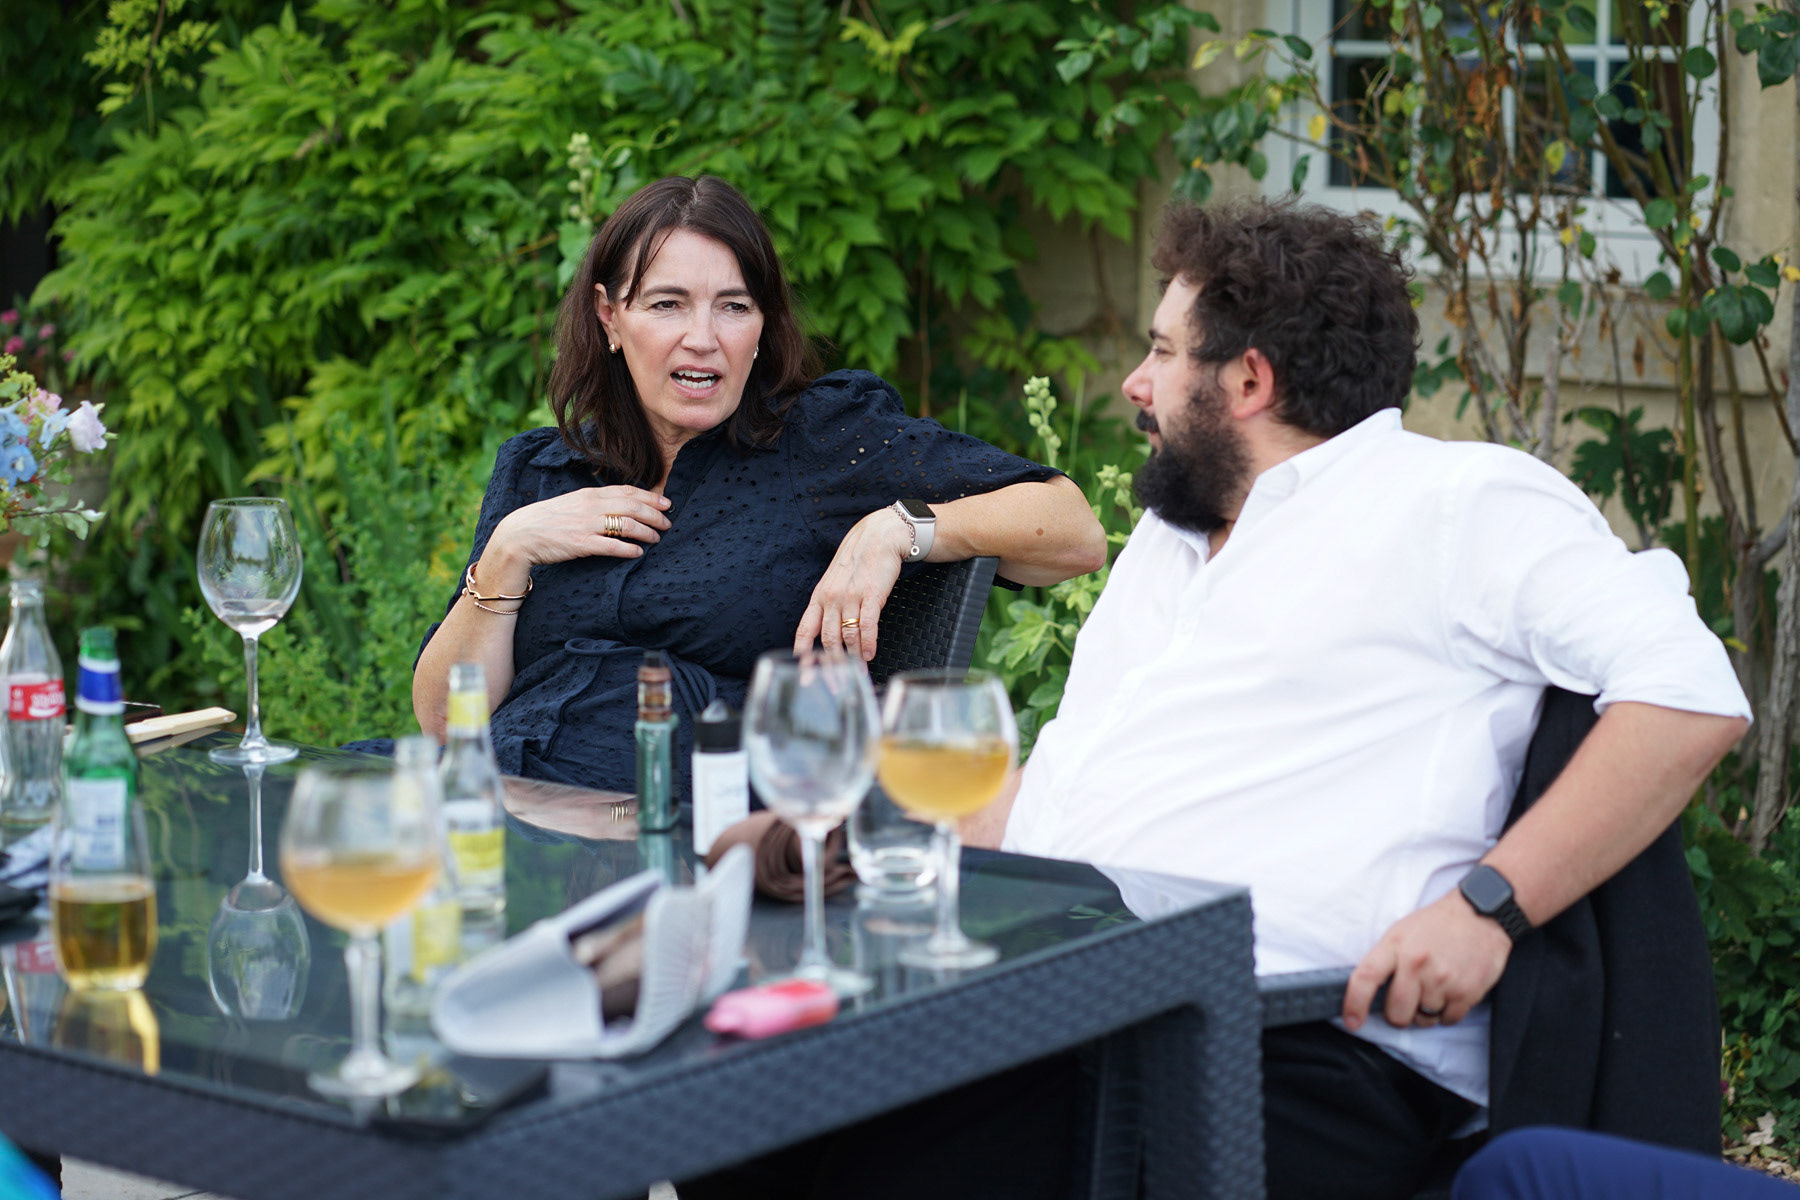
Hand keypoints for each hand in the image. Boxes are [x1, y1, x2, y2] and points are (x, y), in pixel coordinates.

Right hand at [481, 486, 671, 589]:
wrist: (520, 535)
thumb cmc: (547, 521)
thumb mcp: (572, 504)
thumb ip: (594, 503)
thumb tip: (618, 507)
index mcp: (589, 494)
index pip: (627, 491)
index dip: (650, 497)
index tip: (666, 503)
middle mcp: (591, 506)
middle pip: (633, 507)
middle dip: (655, 515)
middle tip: (668, 523)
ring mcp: (587, 524)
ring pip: (628, 525)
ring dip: (647, 532)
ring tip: (657, 539)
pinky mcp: (582, 543)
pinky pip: (613, 545)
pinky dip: (630, 549)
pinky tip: (639, 553)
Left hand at [793, 508, 912, 660]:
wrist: (879, 536)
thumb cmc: (859, 561)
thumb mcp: (836, 582)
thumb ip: (831, 606)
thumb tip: (831, 634)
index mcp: (820, 597)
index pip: (806, 630)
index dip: (803, 654)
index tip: (804, 674)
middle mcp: (831, 598)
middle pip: (828, 640)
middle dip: (831, 666)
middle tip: (836, 684)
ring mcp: (850, 596)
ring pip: (847, 636)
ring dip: (852, 658)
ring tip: (858, 673)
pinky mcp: (870, 595)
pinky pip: (866, 625)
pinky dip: (867, 643)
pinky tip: (869, 655)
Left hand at [1342, 888, 1512, 1030]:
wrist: (1480, 914)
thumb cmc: (1438, 924)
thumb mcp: (1402, 932)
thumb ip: (1386, 959)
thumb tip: (1368, 991)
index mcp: (1395, 945)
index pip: (1366, 977)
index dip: (1354, 1003)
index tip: (1352, 1021)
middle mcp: (1416, 963)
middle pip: (1396, 1012)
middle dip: (1398, 1015)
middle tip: (1406, 1004)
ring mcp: (1442, 979)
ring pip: (1423, 1019)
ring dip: (1426, 1012)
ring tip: (1434, 988)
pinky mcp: (1467, 991)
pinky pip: (1447, 1020)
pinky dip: (1447, 1013)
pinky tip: (1450, 992)